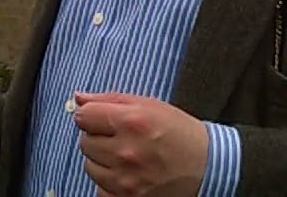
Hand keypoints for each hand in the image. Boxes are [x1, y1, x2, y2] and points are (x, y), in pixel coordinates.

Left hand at [73, 92, 209, 196]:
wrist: (208, 167)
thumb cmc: (179, 133)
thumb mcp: (149, 105)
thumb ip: (110, 100)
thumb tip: (79, 98)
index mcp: (132, 122)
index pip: (84, 116)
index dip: (92, 116)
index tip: (102, 118)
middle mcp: (126, 151)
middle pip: (85, 142)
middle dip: (98, 137)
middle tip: (120, 138)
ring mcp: (126, 180)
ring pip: (89, 166)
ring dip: (102, 160)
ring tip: (125, 156)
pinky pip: (100, 188)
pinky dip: (109, 182)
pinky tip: (127, 174)